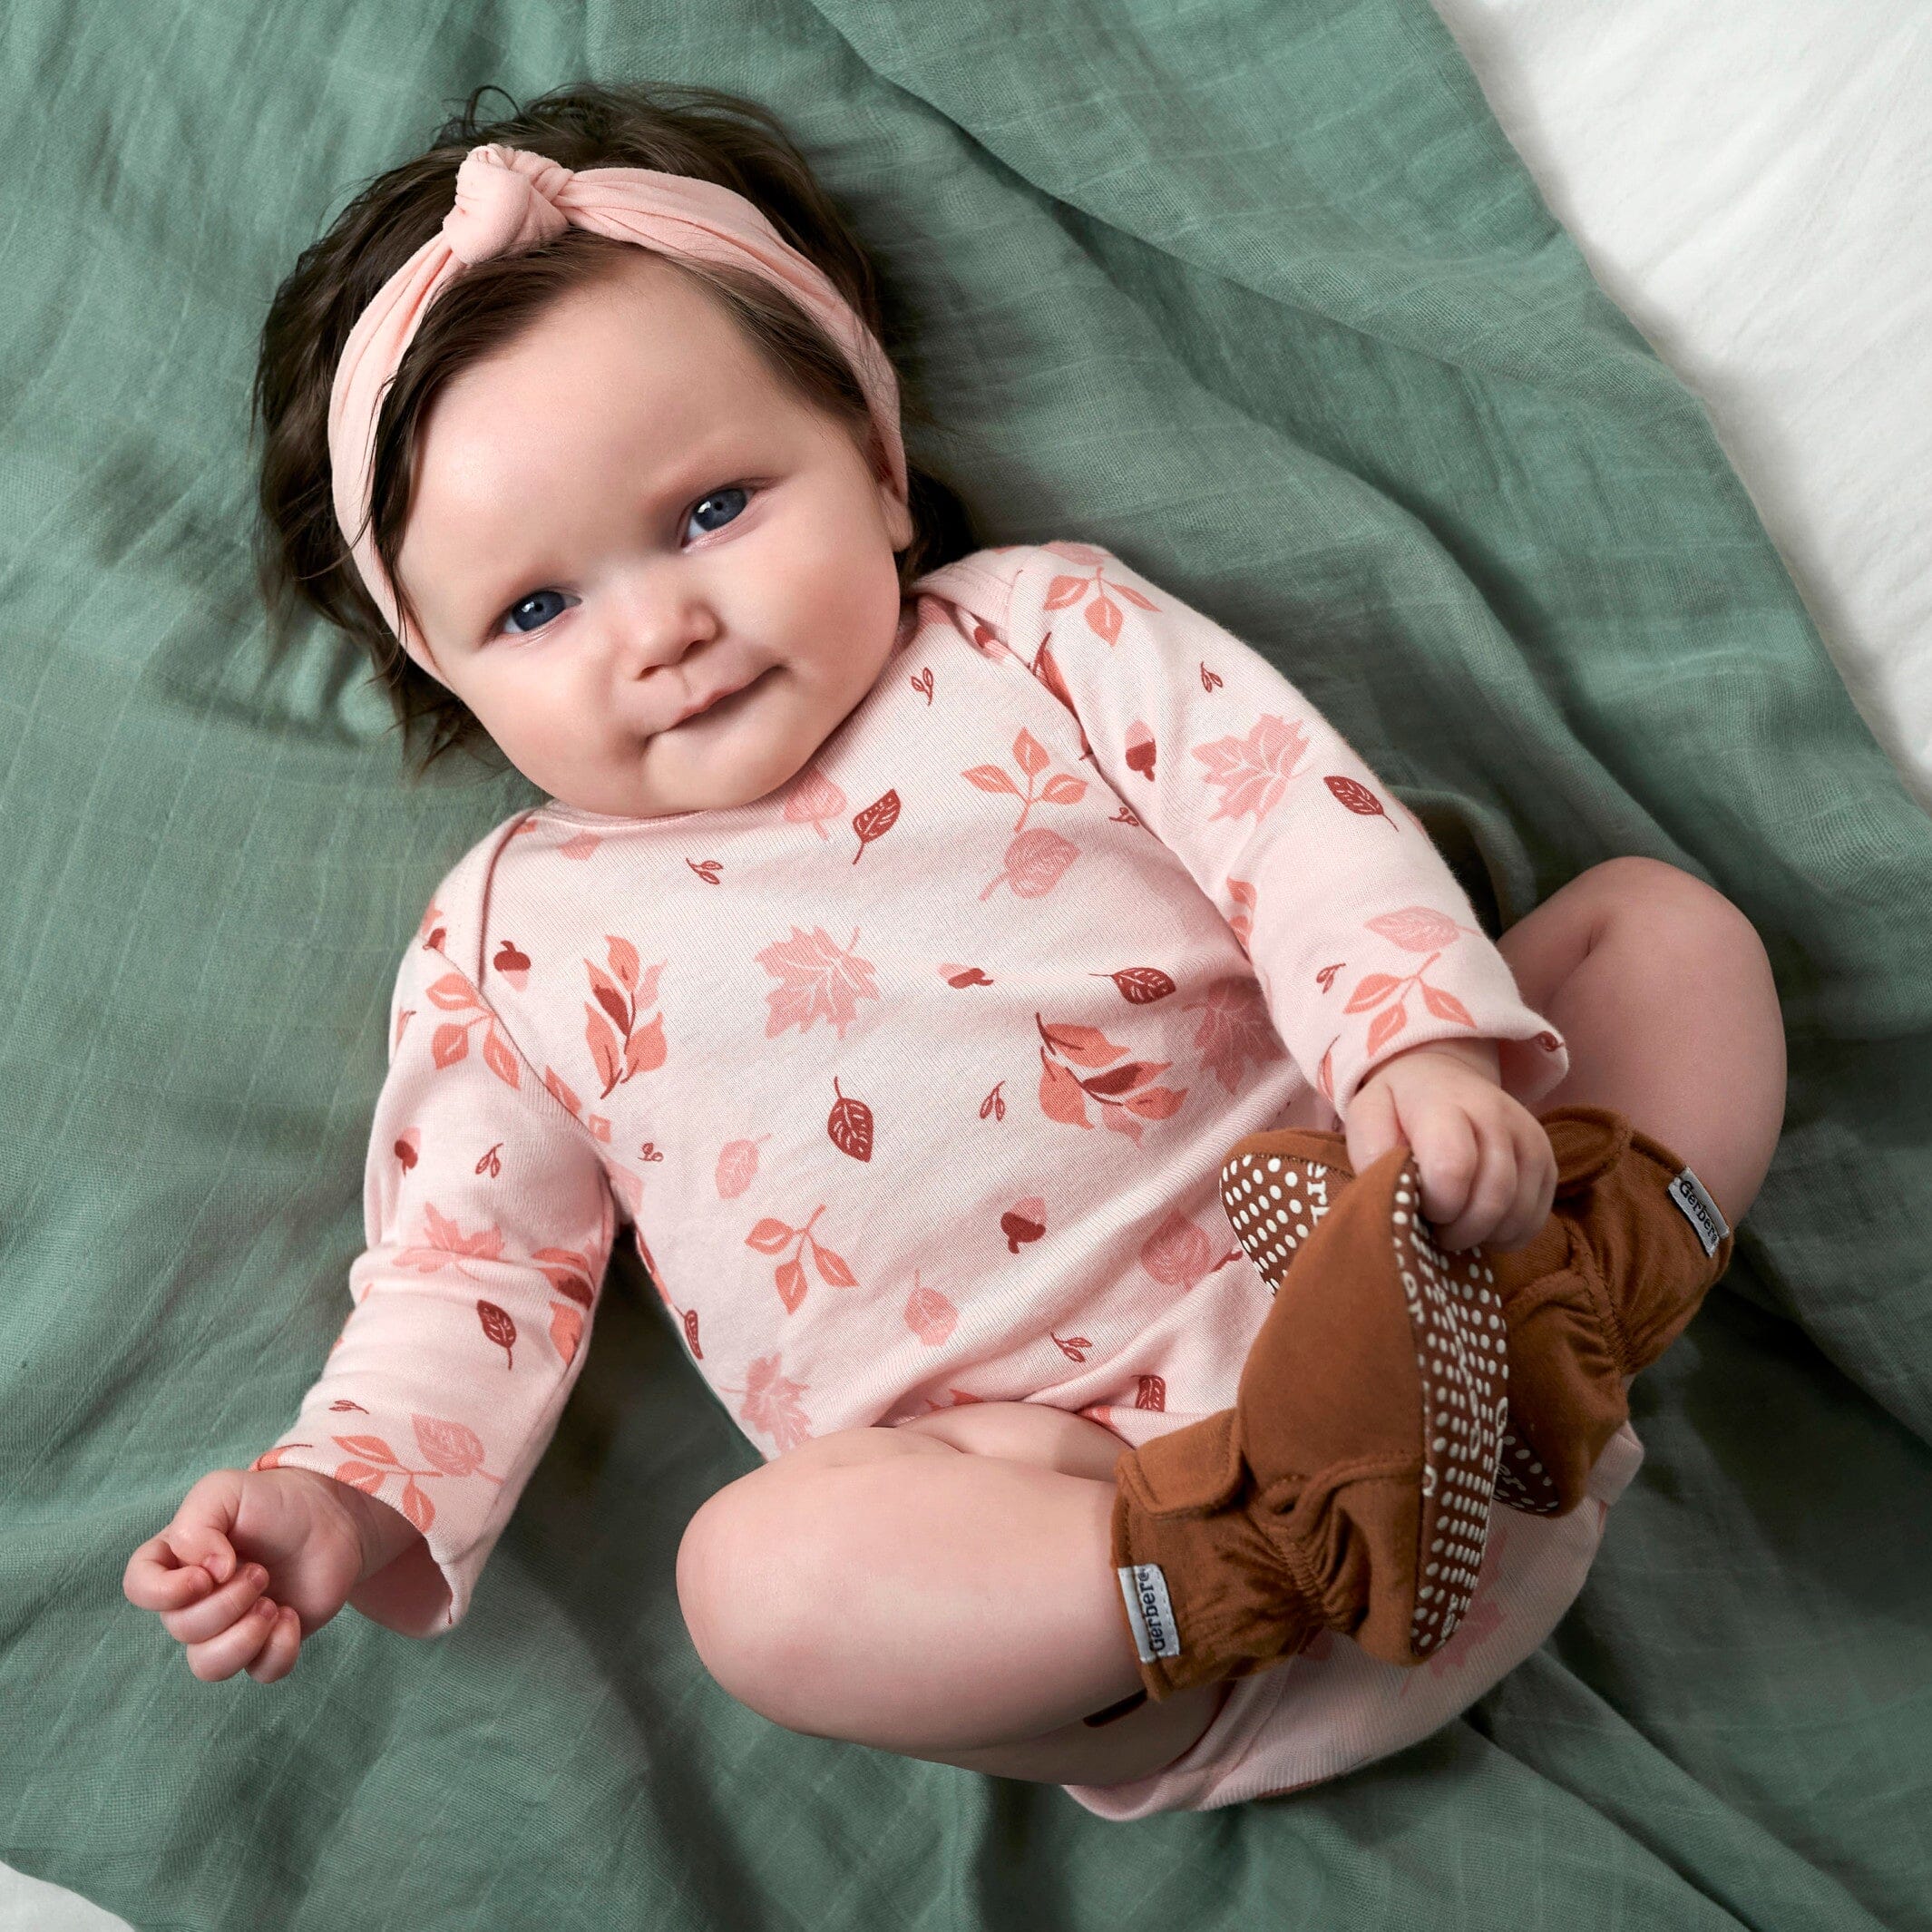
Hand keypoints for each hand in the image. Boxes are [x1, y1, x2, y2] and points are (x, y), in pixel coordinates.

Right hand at [123, 1466, 365, 1682]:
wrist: (330, 1516)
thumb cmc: (272, 1501)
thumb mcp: (225, 1491)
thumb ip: (195, 1526)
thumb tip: (205, 1576)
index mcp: (175, 1560)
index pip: (138, 1588)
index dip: (165, 1593)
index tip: (208, 1574)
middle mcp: (193, 1600)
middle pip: (182, 1628)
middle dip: (228, 1602)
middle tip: (261, 1572)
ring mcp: (228, 1626)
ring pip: (208, 1666)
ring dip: (245, 1637)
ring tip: (273, 1604)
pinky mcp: (265, 1643)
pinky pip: (260, 1673)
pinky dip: (279, 1649)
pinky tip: (291, 1616)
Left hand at [1343, 1039, 1556, 1252]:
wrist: (1442, 1076)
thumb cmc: (1399, 1106)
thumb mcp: (1366, 1113)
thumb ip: (1371, 1149)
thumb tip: (1393, 1191)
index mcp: (1445, 1103)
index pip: (1453, 1167)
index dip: (1435, 1203)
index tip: (1417, 1205)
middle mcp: (1496, 1116)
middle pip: (1493, 1197)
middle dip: (1459, 1230)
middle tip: (1434, 1229)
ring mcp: (1529, 1137)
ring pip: (1518, 1212)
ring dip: (1483, 1235)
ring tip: (1454, 1227)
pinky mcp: (1547, 1161)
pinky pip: (1537, 1218)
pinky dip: (1507, 1235)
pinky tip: (1481, 1227)